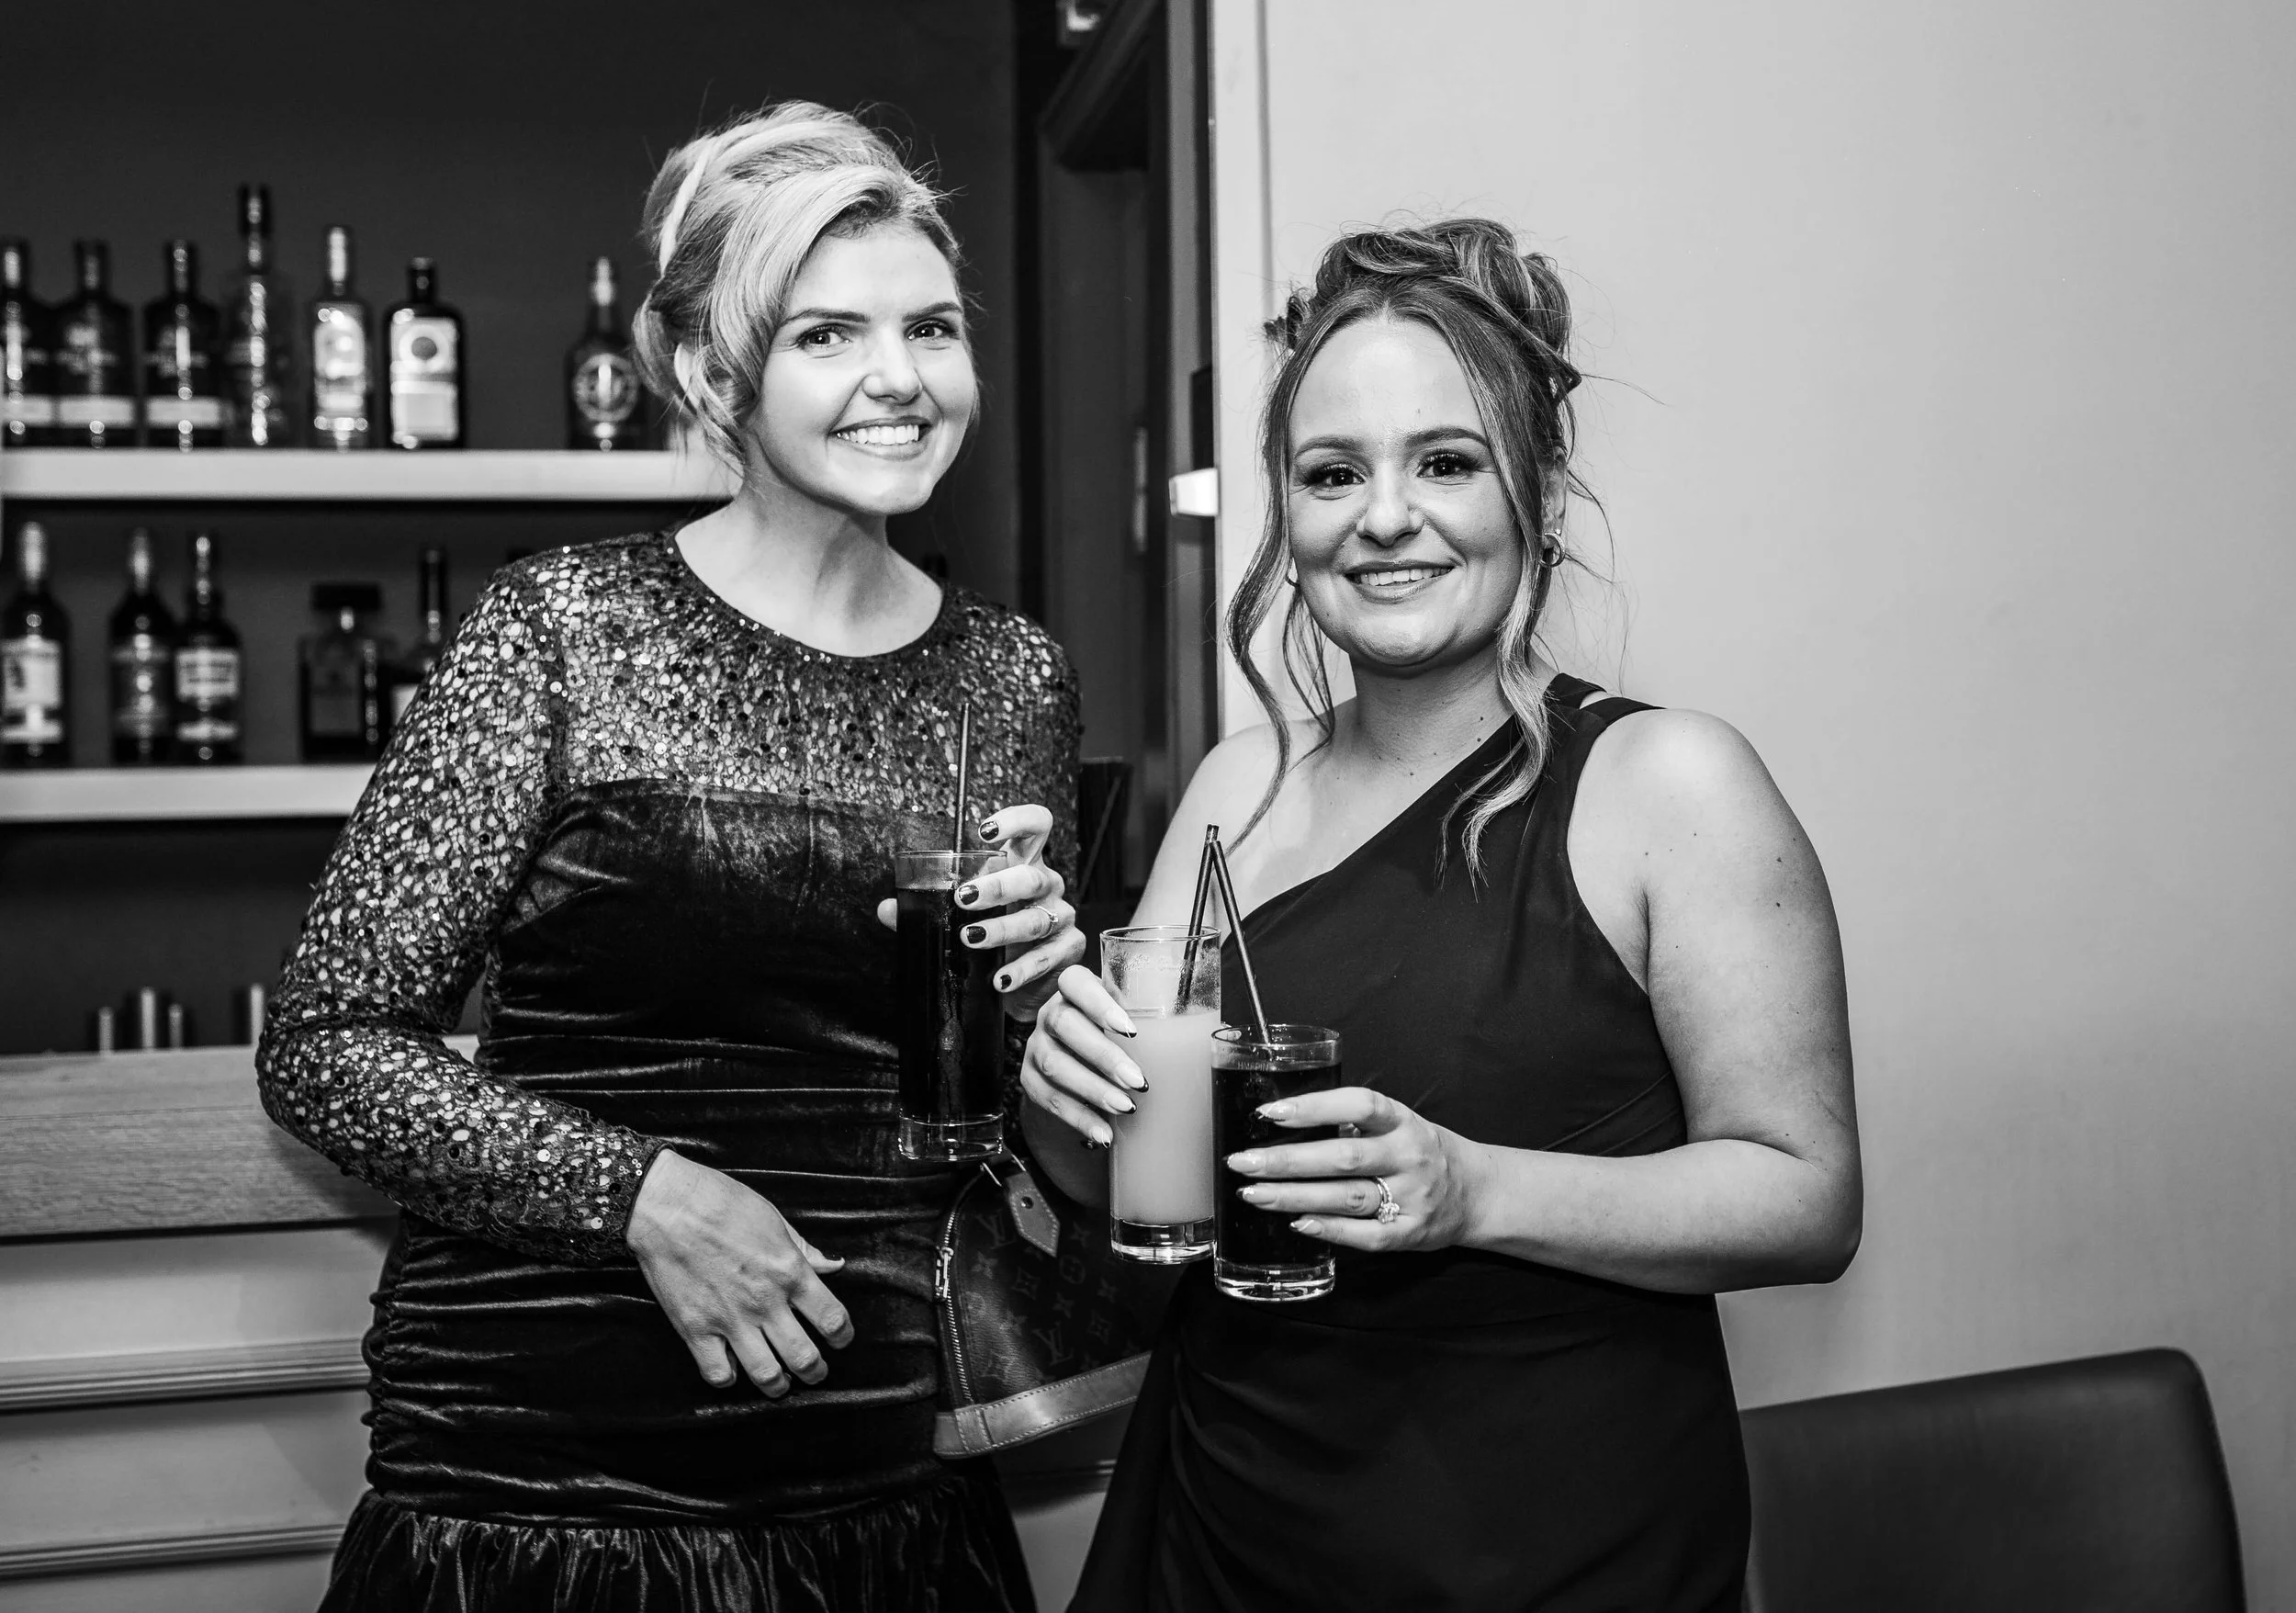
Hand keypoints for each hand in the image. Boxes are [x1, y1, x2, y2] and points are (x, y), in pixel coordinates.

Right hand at [626, 1148, 854, 1394]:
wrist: (668, 1206)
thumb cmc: (724, 1204)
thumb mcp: (775, 1219)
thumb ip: (805, 1250)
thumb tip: (834, 1266)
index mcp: (790, 1271)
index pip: (832, 1319)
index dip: (843, 1336)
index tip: (841, 1339)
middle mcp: (765, 1301)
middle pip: (804, 1357)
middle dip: (816, 1371)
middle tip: (815, 1373)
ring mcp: (729, 1319)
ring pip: (766, 1374)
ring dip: (779, 1386)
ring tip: (781, 1385)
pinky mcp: (695, 1329)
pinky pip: (718, 1373)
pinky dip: (729, 1378)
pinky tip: (733, 1368)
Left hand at [871, 804, 1081, 1019]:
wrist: (1027, 985)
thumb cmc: (996, 939)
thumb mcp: (963, 918)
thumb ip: (927, 911)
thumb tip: (886, 908)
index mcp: (1024, 865)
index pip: (1036, 827)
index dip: (1017, 820)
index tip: (985, 831)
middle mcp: (1047, 886)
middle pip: (1031, 876)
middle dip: (997, 886)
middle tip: (963, 898)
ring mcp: (1062, 917)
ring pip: (1035, 918)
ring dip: (1001, 929)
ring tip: (970, 938)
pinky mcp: (1069, 949)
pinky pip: (1047, 956)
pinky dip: (1020, 969)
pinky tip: (999, 979)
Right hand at [1018, 963, 1145, 1147]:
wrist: (1077, 1062)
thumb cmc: (1114, 1033)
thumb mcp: (1128, 1015)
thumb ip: (1149, 1016)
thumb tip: (1211, 1032)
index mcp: (1073, 988)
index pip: (1075, 982)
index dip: (1099, 1003)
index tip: (1131, 1029)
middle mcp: (1049, 1013)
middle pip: (1065, 1025)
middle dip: (1103, 1055)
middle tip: (1138, 1080)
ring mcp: (1036, 1046)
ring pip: (1054, 1064)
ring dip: (1093, 1089)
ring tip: (1126, 1107)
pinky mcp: (1029, 1079)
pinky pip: (1048, 1099)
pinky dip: (1079, 1118)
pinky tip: (1104, 1132)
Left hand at [1226, 1087, 1483, 1252]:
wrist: (1477, 1192)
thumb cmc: (1423, 1151)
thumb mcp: (1399, 1124)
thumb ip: (1354, 1123)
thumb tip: (1283, 1121)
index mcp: (1404, 1121)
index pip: (1359, 1105)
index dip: (1314, 1107)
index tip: (1270, 1113)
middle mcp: (1410, 1156)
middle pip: (1343, 1157)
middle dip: (1286, 1160)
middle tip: (1242, 1162)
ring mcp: (1413, 1196)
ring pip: (1347, 1196)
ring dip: (1295, 1196)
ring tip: (1254, 1194)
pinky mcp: (1411, 1233)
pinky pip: (1365, 1235)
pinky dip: (1329, 1229)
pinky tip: (1298, 1224)